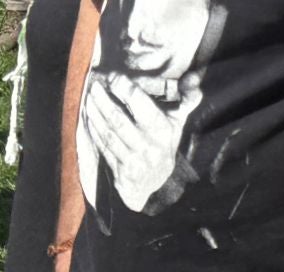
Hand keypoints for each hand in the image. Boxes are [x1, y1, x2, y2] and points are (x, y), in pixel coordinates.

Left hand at [84, 70, 204, 211]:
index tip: (113, 77)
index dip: (124, 88)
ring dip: (95, 114)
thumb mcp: (178, 122)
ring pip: (109, 134)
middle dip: (104, 101)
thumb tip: (195, 77)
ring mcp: (134, 161)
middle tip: (94, 86)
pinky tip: (88, 117)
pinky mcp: (121, 171)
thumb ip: (187, 98)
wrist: (155, 183)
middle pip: (119, 120)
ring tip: (88, 98)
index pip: (141, 105)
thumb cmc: (164, 144)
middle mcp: (149, 147)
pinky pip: (104, 147)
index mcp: (164, 131)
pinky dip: (94, 131)